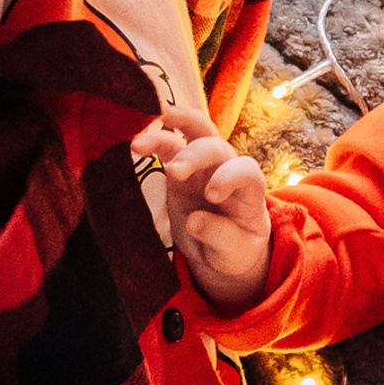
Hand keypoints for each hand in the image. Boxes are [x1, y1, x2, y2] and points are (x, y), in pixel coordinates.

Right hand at [130, 105, 272, 315]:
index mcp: (249, 190)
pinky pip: (168, 146)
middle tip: (174, 172)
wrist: (223, 248)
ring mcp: (203, 165)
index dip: (229, 177)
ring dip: (170, 131)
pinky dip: (153, 141)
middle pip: (215, 147)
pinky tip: (134, 144)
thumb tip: (193, 220)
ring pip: (192, 133)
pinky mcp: (180, 168)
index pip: (245, 170)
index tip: (211, 196)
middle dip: (194, 154)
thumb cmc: (235, 248)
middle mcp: (227, 169)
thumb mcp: (235, 252)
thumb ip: (220, 236)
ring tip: (140, 144)